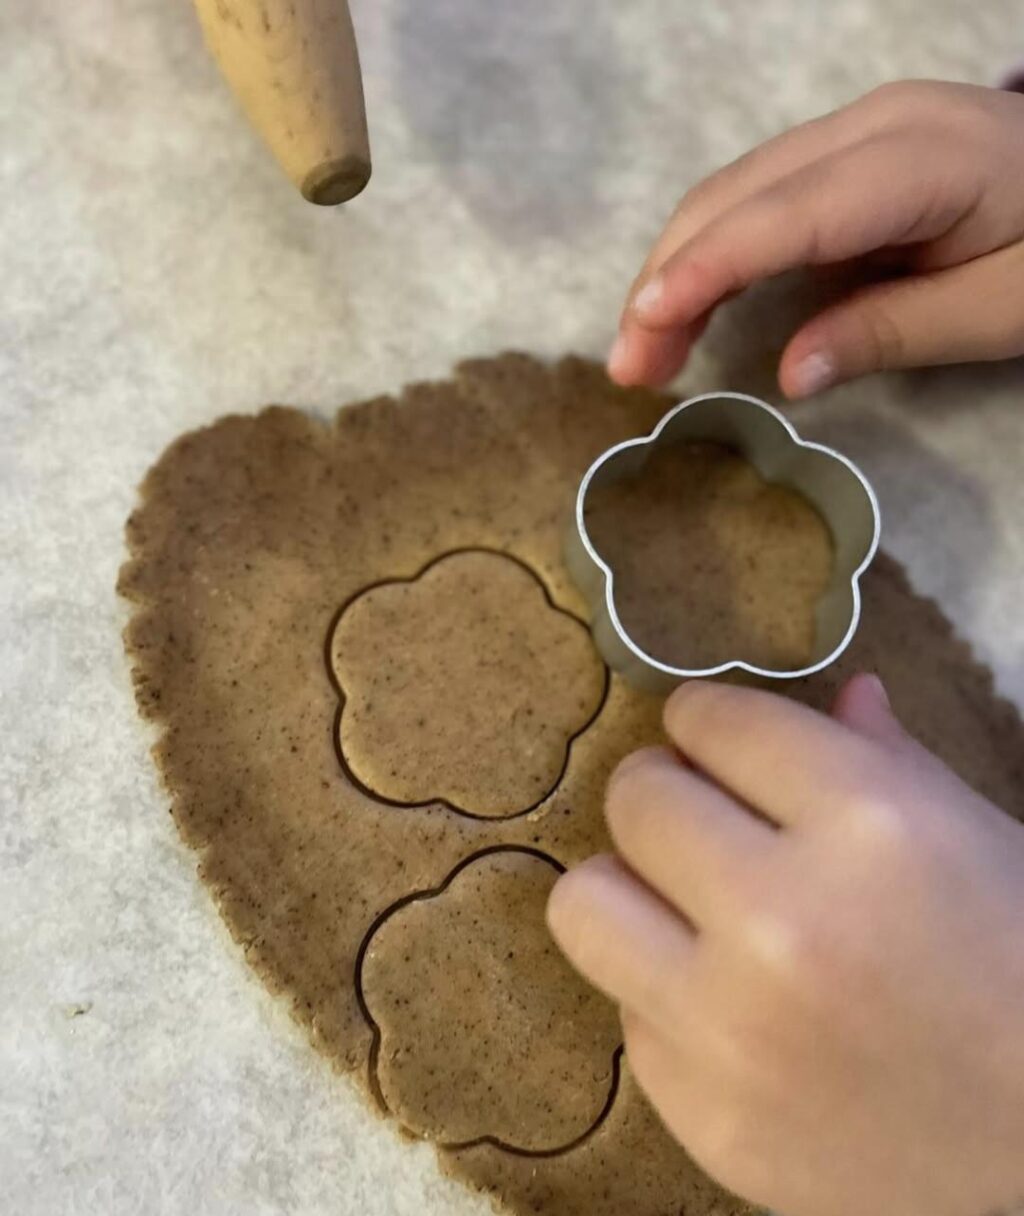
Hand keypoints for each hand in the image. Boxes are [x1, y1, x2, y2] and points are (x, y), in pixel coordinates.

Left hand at [547, 674, 1023, 1215]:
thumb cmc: (1022, 960)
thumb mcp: (975, 834)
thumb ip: (889, 757)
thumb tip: (843, 688)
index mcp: (865, 825)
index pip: (712, 720)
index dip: (706, 721)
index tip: (711, 738)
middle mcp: (781, 922)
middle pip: (634, 800)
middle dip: (664, 790)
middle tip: (697, 816)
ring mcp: (732, 1032)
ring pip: (584, 902)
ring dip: (628, 887)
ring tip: (680, 903)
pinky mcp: (705, 1118)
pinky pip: (627, 1013)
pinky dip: (668, 996)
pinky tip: (732, 1007)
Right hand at [610, 80, 1023, 396]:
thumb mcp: (999, 309)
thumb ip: (891, 332)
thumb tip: (788, 374)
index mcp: (916, 160)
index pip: (783, 215)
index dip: (705, 269)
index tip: (644, 324)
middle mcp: (869, 126)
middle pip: (734, 195)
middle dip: (667, 279)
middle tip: (630, 367)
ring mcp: (854, 131)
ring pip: (732, 193)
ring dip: (677, 269)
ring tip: (646, 350)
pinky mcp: (846, 152)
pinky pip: (757, 196)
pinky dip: (712, 254)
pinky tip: (690, 306)